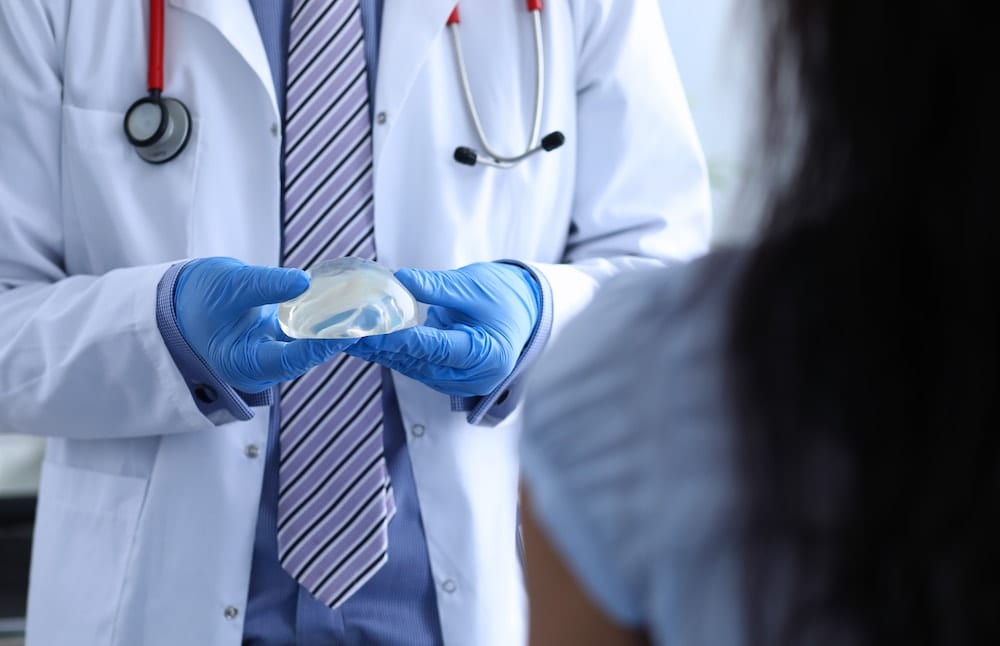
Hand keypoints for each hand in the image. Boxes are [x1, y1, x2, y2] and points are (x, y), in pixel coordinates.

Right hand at [175, 257, 356, 392]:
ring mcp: (274, 352)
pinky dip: (325, 315)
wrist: (182, 303)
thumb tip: (304, 281)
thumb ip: (264, 285)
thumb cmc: (197, 299)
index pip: (291, 359)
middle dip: (338, 335)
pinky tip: (346, 298)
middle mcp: (264, 364)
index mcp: (245, 363)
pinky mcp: (280, 337)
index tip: (348, 330)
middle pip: (308, 353)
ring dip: (336, 324)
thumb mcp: (228, 286)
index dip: (321, 344)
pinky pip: (308, 329)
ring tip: (365, 305)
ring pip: (311, 341)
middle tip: (369, 315)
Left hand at [344, 262, 540, 396]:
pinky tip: (366, 340)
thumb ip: (436, 287)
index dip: (398, 338)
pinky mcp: (449, 379)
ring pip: (412, 368)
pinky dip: (392, 353)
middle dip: (380, 346)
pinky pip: (415, 366)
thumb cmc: (506, 296)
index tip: (368, 327)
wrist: (525, 312)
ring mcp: (461, 383)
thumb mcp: (473, 285)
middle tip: (345, 329)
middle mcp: (474, 378)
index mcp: (487, 355)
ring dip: (380, 352)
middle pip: (419, 363)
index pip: (435, 347)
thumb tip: (398, 279)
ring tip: (346, 334)